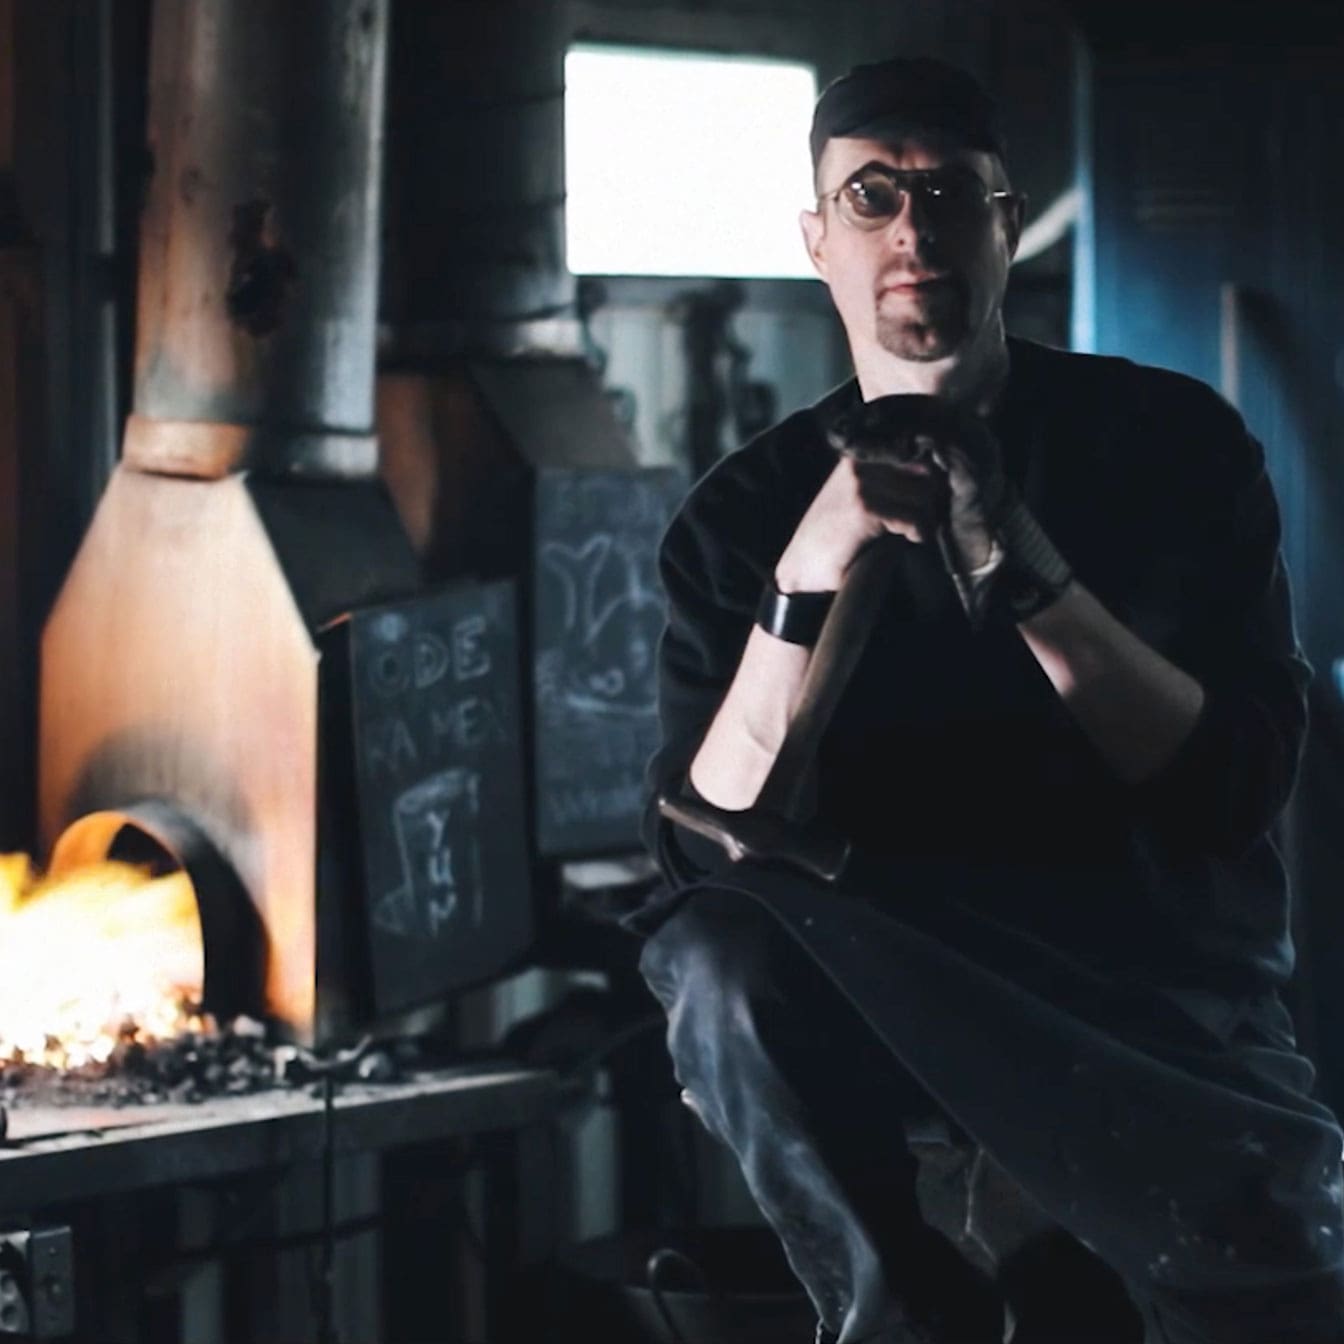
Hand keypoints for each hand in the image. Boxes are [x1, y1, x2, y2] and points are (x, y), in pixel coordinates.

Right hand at [773, 452, 939, 592]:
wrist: (801, 567)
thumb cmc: (831, 540)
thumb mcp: (856, 500)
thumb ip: (885, 484)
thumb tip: (933, 481)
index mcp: (857, 459)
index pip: (913, 454)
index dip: (929, 479)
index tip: (930, 502)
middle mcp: (859, 465)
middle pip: (924, 473)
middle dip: (930, 500)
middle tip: (927, 521)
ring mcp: (861, 485)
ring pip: (922, 495)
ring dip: (926, 518)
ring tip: (916, 533)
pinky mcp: (865, 509)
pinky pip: (912, 517)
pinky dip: (919, 532)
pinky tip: (911, 540)